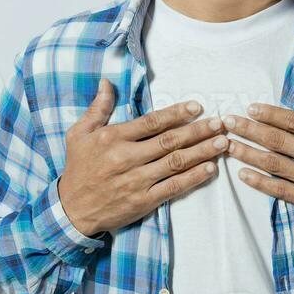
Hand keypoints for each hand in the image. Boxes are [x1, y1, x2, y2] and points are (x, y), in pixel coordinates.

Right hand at [57, 79, 228, 237]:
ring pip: (176, 162)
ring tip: (222, 143)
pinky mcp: (143, 201)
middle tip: (221, 123)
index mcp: (112, 138)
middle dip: (198, 131)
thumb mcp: (78, 134)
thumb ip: (97, 109)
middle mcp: (126, 158)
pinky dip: (193, 178)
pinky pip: (173, 187)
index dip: (177, 113)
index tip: (197, 107)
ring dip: (202, 152)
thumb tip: (106, 83)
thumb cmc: (77, 169)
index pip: (152, 122)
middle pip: (170, 141)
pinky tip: (209, 169)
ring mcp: (136, 181)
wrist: (71, 210)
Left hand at [221, 70, 293, 231]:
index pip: (293, 119)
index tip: (251, 107)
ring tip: (227, 144)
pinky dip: (259, 182)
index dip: (269, 113)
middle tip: (226, 121)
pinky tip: (243, 174)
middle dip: (247, 128)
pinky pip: (279, 190)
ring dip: (247, 152)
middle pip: (275, 138)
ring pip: (272, 162)